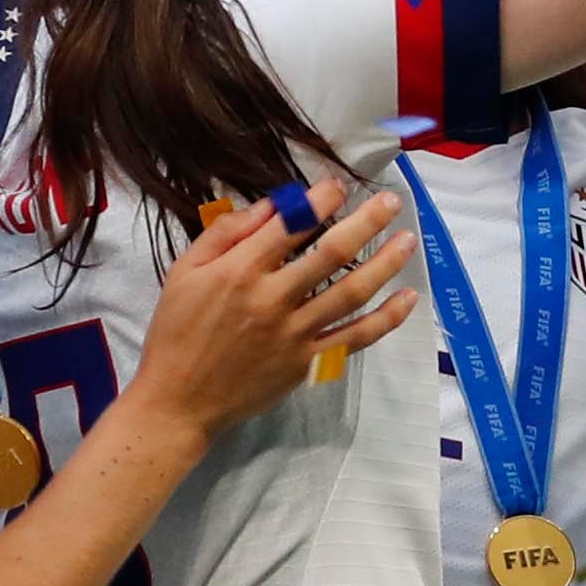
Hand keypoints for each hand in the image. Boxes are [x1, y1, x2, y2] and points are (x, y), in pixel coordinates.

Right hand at [132, 187, 418, 445]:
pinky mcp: (307, 362)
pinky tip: (408, 297)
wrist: (177, 400)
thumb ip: (225, 234)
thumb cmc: (177, 330)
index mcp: (239, 272)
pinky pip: (355, 337)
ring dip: (385, 263)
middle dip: (367, 222)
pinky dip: (386, 318)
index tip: (339, 184)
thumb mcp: (185, 272)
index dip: (319, 200)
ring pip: (351, 292)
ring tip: (409, 240)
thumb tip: (271, 205)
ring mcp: (294, 333)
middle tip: (393, 201)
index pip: (290, 225)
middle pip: (331, 253)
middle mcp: (272, 299)